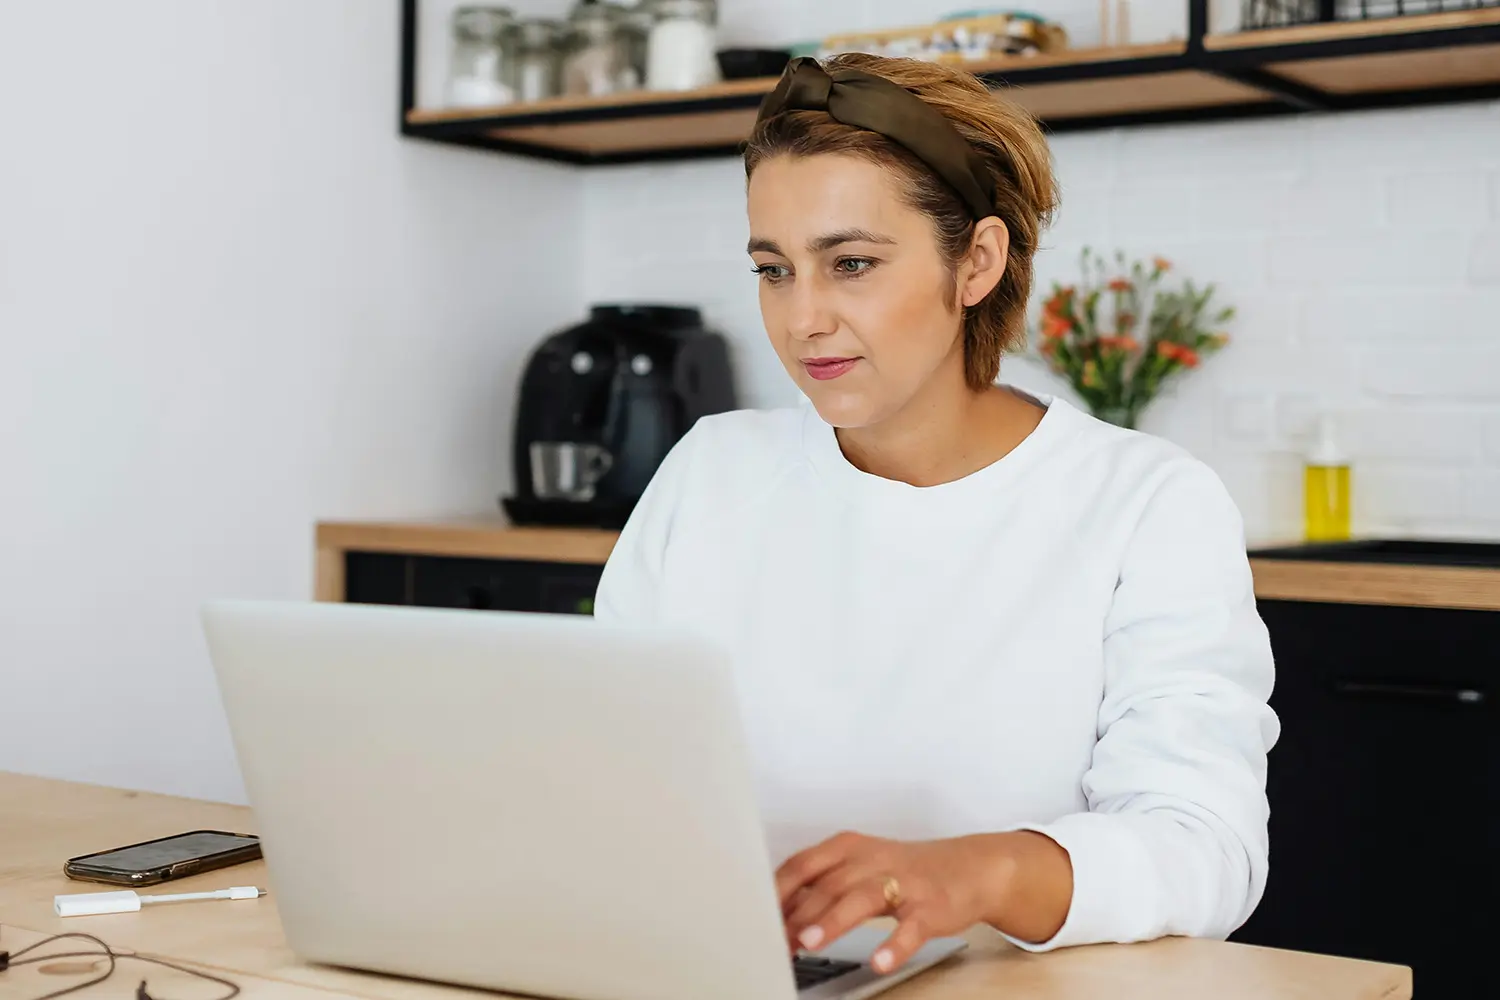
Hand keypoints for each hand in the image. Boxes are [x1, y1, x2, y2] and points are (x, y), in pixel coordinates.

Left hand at [775, 830, 1071, 974]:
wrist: (969, 867)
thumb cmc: (905, 870)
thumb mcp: (858, 869)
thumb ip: (821, 889)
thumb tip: (778, 918)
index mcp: (848, 847)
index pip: (802, 865)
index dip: (777, 892)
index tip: (755, 917)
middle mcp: (872, 859)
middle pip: (827, 883)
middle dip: (797, 913)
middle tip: (774, 939)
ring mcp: (903, 881)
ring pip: (861, 897)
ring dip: (831, 920)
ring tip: (808, 943)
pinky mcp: (929, 906)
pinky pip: (910, 926)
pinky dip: (894, 944)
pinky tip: (879, 959)